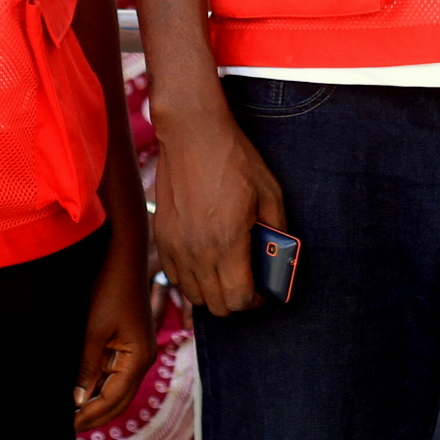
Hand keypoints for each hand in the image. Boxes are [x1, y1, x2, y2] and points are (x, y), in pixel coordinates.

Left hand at [75, 225, 158, 429]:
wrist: (122, 254)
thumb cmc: (109, 288)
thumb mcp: (93, 331)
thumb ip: (86, 368)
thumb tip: (77, 401)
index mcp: (139, 359)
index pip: (114, 401)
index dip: (90, 416)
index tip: (66, 428)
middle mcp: (142, 359)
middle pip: (118, 400)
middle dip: (94, 415)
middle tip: (64, 429)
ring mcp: (135, 351)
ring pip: (114, 388)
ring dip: (94, 402)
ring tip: (66, 413)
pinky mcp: (125, 342)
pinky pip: (111, 372)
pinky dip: (94, 384)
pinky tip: (75, 389)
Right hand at [151, 105, 285, 316]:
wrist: (193, 133)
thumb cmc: (235, 159)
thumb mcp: (270, 193)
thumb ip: (277, 232)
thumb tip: (278, 259)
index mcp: (228, 242)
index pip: (239, 299)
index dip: (255, 301)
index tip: (262, 291)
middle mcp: (198, 251)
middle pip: (216, 306)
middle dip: (236, 301)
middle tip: (247, 282)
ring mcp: (175, 246)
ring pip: (193, 296)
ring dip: (212, 292)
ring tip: (225, 272)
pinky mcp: (161, 236)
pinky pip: (174, 276)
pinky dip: (191, 279)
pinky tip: (204, 261)